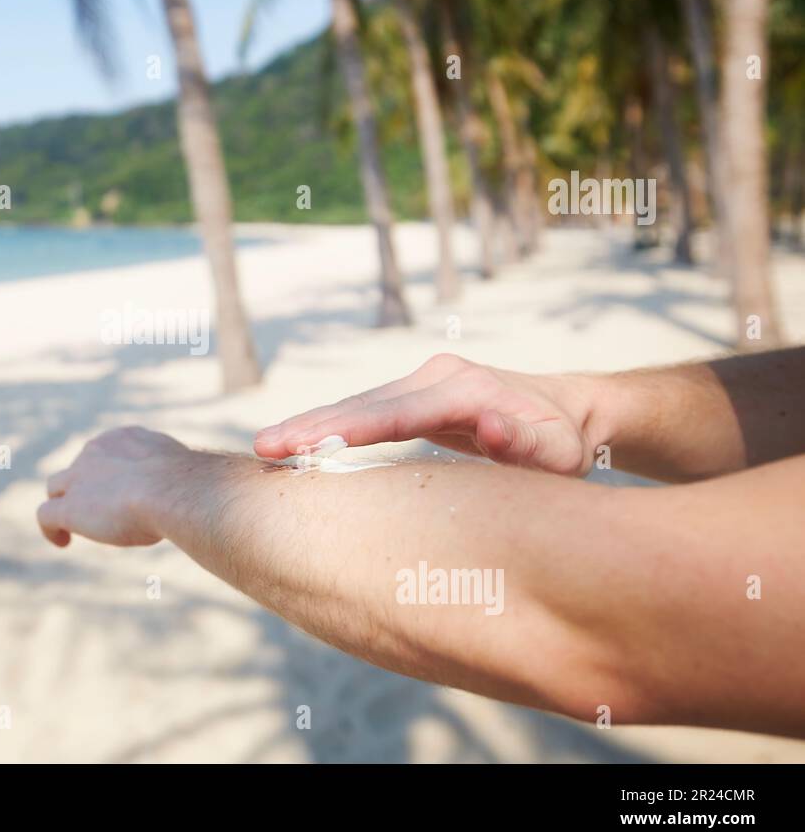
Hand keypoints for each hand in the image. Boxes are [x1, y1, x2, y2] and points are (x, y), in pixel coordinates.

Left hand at [37, 426, 189, 547]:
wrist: (171, 490)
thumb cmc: (187, 486)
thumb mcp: (182, 474)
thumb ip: (175, 479)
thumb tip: (186, 494)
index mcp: (125, 438)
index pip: (107, 452)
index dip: (111, 473)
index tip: (122, 491)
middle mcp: (96, 451)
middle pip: (80, 468)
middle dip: (87, 486)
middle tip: (103, 511)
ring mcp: (78, 478)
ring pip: (56, 487)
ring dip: (64, 503)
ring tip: (73, 526)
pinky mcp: (69, 507)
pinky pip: (46, 515)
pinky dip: (51, 529)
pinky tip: (63, 541)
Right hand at [253, 353, 598, 475]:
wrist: (567, 413)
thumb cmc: (564, 445)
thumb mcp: (560, 455)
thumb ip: (527, 444)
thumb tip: (490, 429)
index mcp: (466, 390)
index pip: (396, 414)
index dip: (348, 429)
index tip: (305, 444)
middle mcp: (436, 377)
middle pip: (364, 404)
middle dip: (312, 425)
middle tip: (264, 448)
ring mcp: (421, 382)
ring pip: (357, 405)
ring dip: (311, 425)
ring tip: (266, 448)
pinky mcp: (412, 395)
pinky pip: (364, 413)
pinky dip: (328, 426)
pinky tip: (295, 444)